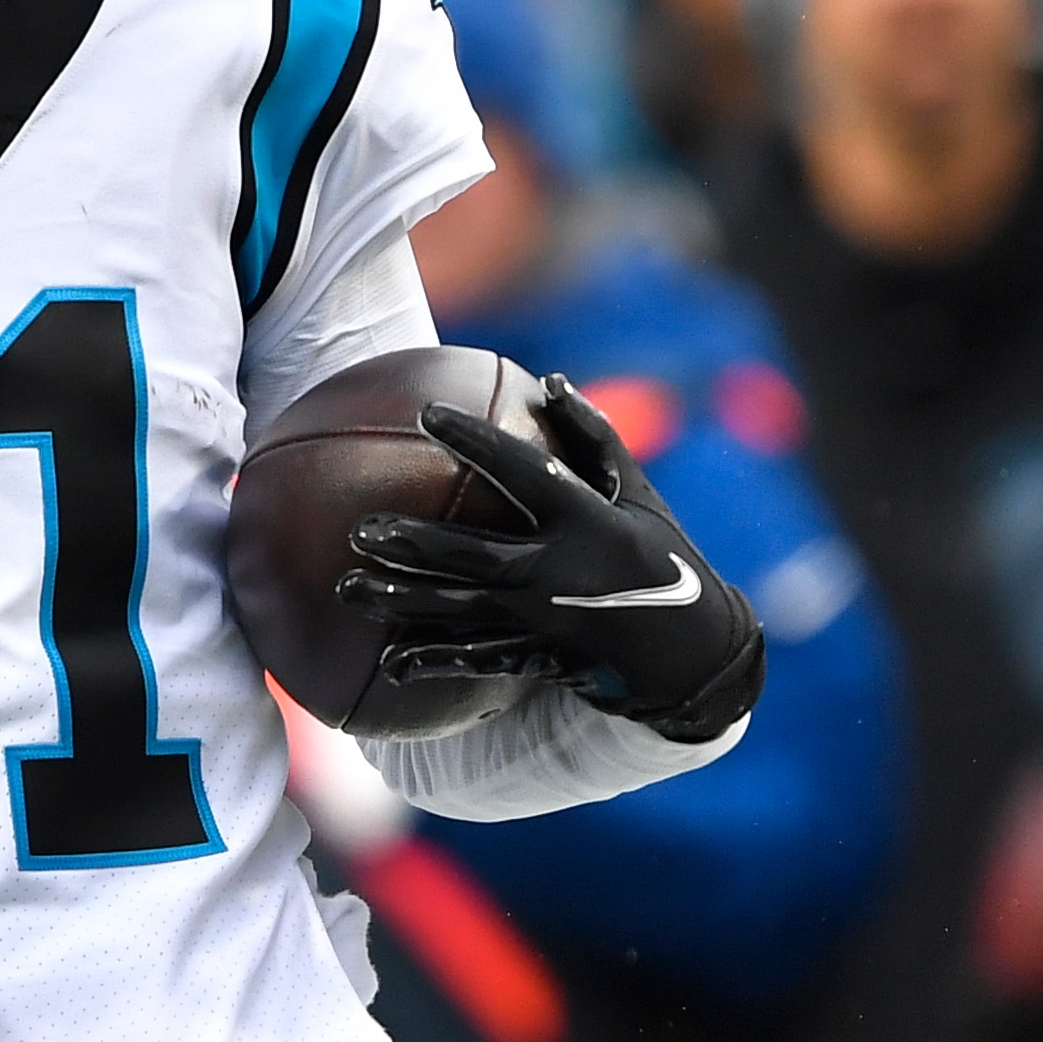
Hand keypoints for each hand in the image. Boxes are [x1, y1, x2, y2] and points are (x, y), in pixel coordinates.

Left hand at [333, 375, 764, 743]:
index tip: (428, 414)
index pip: (522, 470)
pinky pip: (475, 658)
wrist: (695, 655)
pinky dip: (432, 658)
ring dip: (400, 600)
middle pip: (470, 554)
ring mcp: (544, 621)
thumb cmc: (664, 558)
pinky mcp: (538, 658)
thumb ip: (595, 437)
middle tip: (359, 529)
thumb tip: (552, 380)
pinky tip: (388, 660)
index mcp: (586, 521)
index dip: (475, 441)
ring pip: (459, 610)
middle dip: (411, 542)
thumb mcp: (638, 495)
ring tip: (347, 589)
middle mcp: (559, 571)